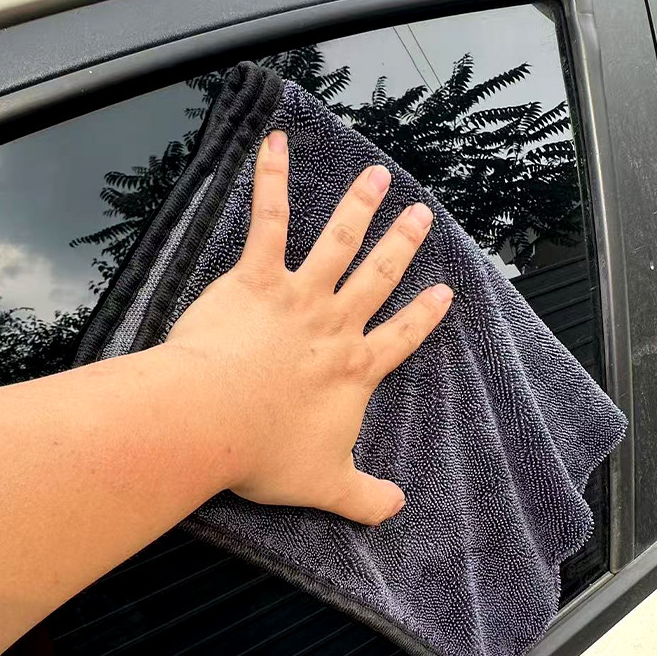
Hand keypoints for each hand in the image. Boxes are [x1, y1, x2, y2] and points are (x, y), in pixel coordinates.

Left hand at [164, 130, 452, 524]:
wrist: (212, 421)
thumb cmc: (265, 452)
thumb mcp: (325, 485)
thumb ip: (365, 499)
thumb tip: (397, 510)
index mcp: (353, 368)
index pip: (401, 336)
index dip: (424, 314)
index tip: (444, 291)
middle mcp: (335, 324)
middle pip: (378, 277)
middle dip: (402, 246)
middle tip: (422, 215)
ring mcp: (298, 295)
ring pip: (338, 242)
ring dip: (359, 207)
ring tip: (378, 177)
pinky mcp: (256, 277)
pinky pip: (268, 221)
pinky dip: (272, 180)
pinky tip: (276, 144)